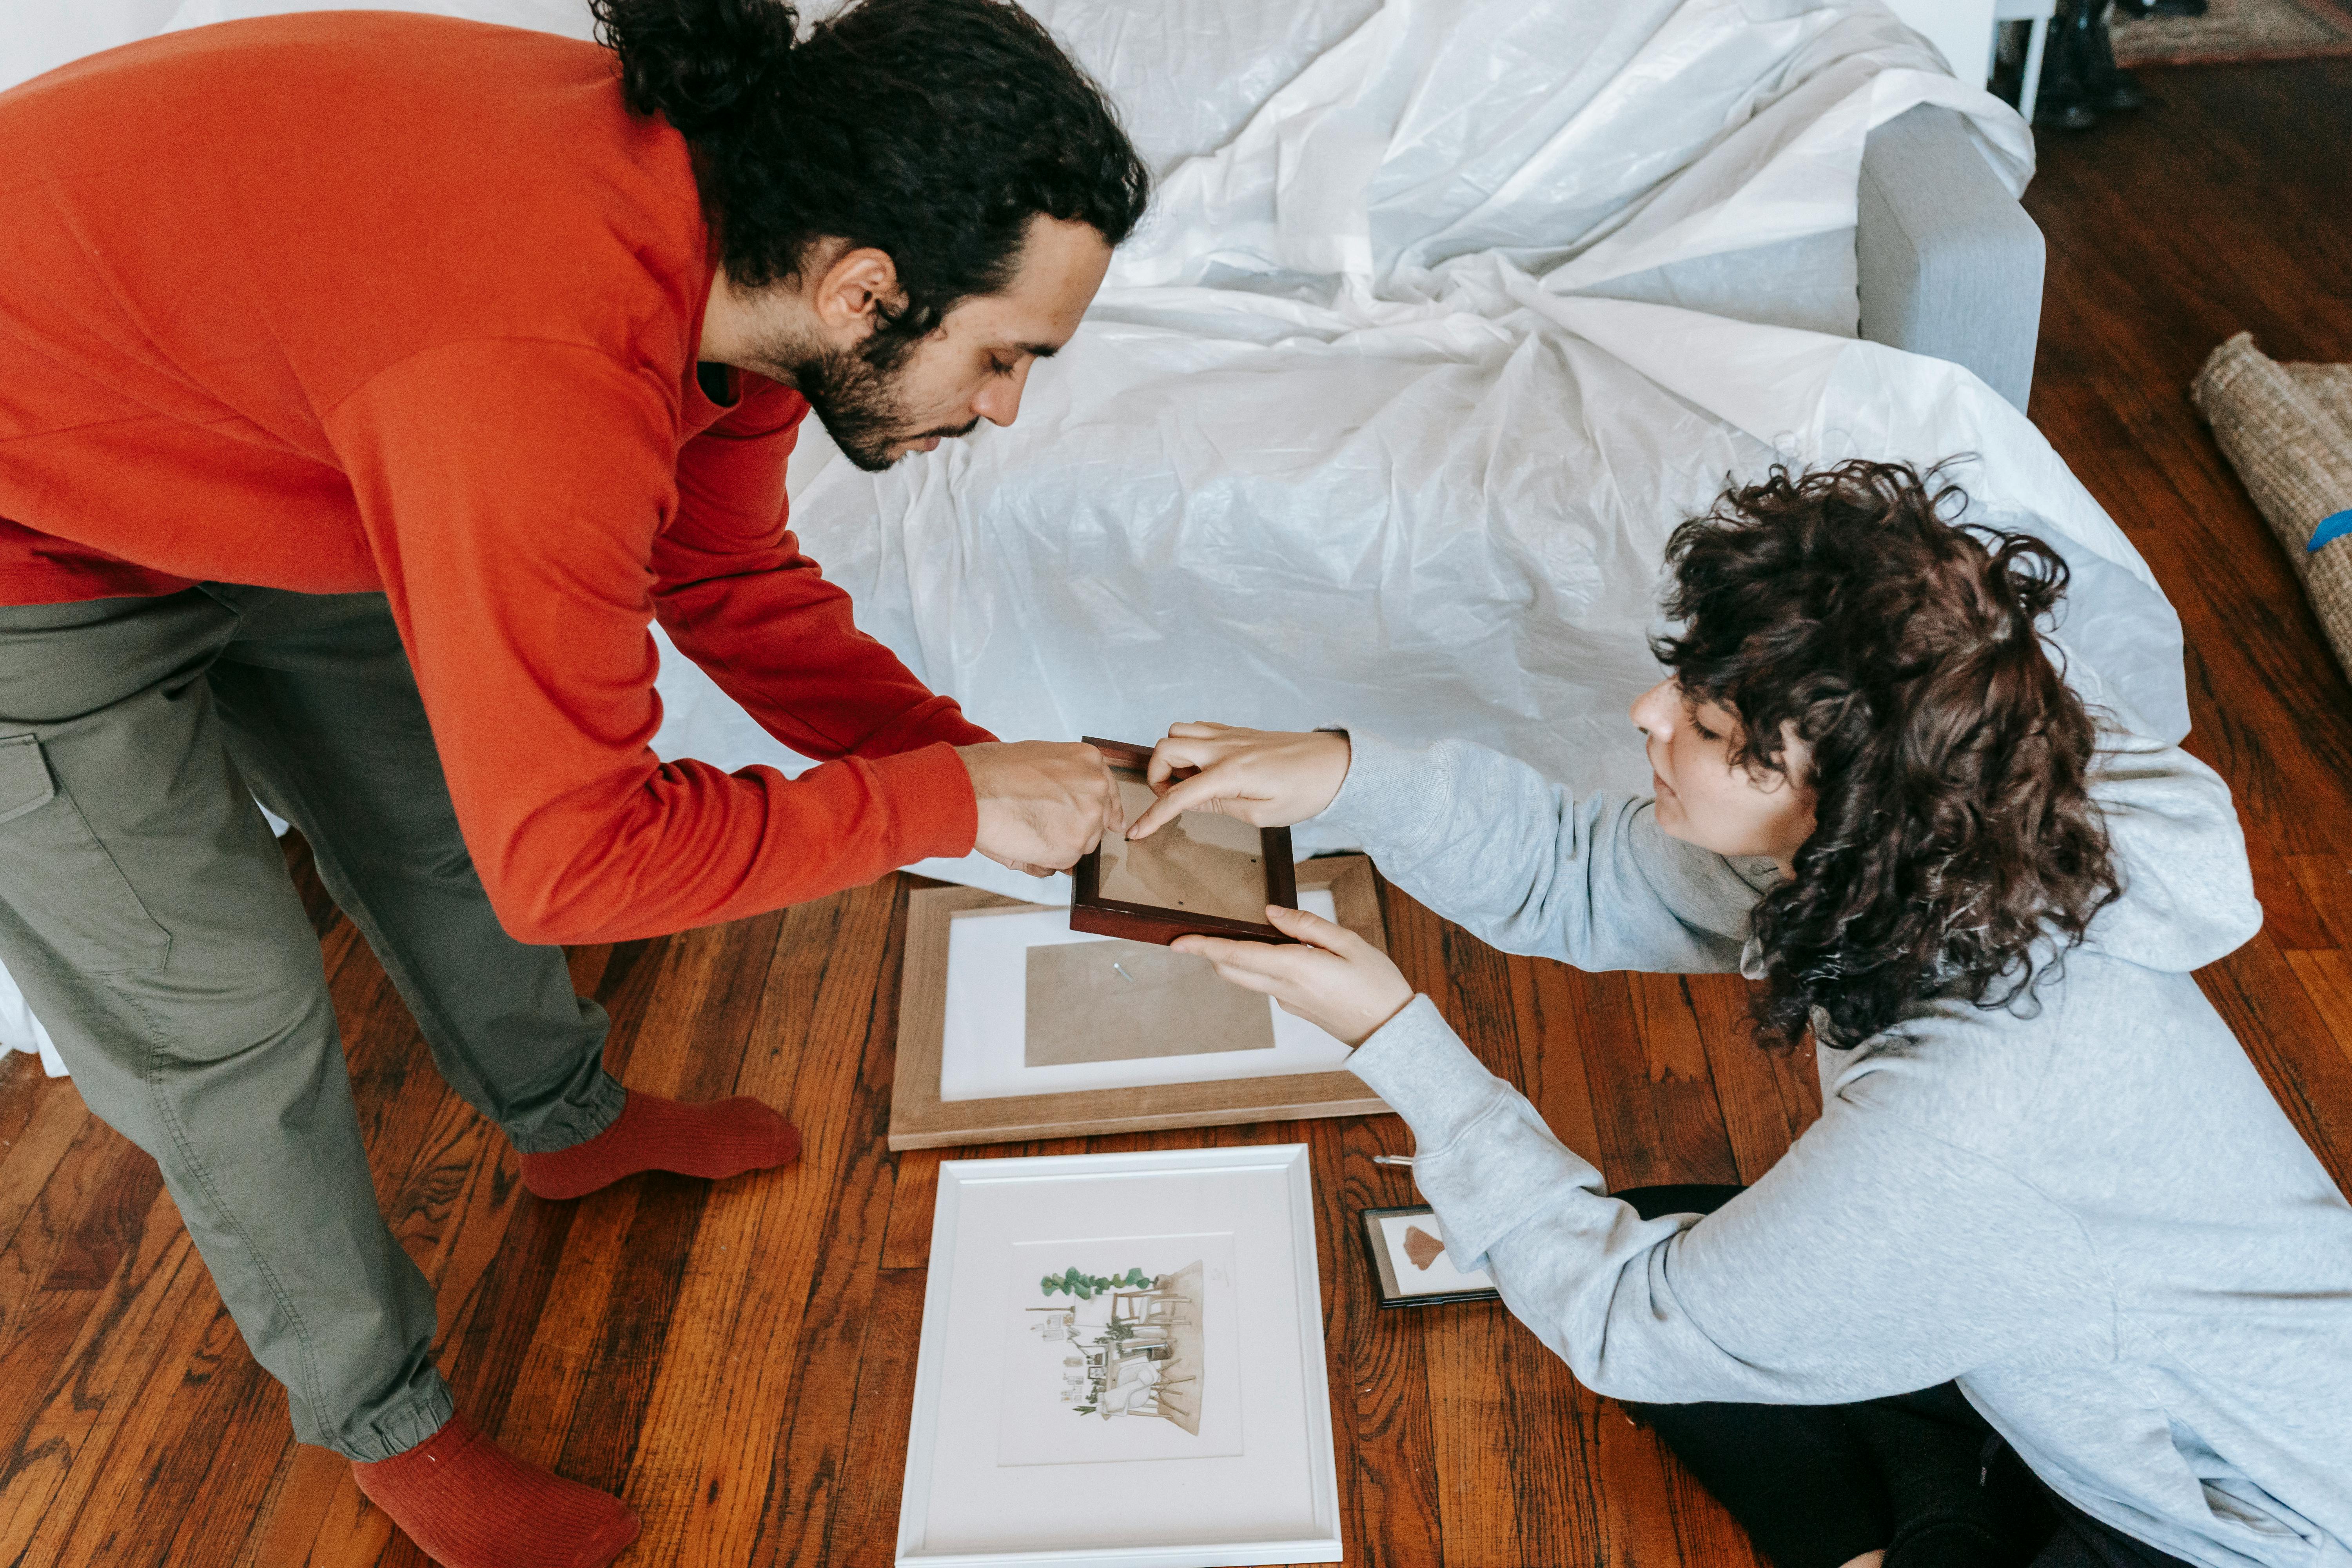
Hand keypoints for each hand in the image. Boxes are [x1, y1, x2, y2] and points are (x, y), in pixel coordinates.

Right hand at [956, 741, 1123, 875]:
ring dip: (1059, 844)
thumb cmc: (996, 773)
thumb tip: (1078, 825)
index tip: (1110, 822)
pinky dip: (1046, 858)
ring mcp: (1088, 816)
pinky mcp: (1073, 845)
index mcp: (1090, 760)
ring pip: (1082, 843)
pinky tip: (1024, 840)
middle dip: (1075, 827)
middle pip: (1097, 821)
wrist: (973, 788)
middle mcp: (1096, 786)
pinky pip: (1065, 861)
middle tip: (1041, 823)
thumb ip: (1068, 787)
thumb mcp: (1042, 762)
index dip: (1104, 810)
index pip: (1109, 792)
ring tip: (1027, 827)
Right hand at [1126, 723, 1349, 839]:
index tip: (1136, 833)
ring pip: (1178, 731)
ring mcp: (1230, 734)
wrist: (1335, 764)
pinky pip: (1198, 728)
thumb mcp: (1262, 813)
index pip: (1178, 795)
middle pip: (1165, 747)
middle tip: (1173, 797)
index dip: (1152, 816)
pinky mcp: (1237, 731)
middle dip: (1156, 774)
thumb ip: (1219, 805)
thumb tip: (1188, 800)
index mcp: (1230, 772)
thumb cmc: (1305, 791)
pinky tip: (1205, 767)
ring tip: (1191, 782)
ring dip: (1172, 756)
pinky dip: (1190, 745)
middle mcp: (1224, 747)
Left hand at [1174, 904, 1413, 1046]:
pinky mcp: (1297, 1008)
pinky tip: (1270, 949)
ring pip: (1247, 978)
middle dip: (1208, 954)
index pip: (1236, 956)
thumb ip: (1307, 926)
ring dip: (1231, 959)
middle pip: (1231, 971)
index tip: (1177, 941)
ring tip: (1226, 935)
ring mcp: (1288, 1002)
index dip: (1203, 947)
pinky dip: (1258, 966)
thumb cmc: (1377, 984)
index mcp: (1295, 968)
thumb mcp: (1349, 943)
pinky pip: (1268, 983)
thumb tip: (1271, 912)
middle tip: (1188, 935)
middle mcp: (1284, 989)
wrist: (1391, 1030)